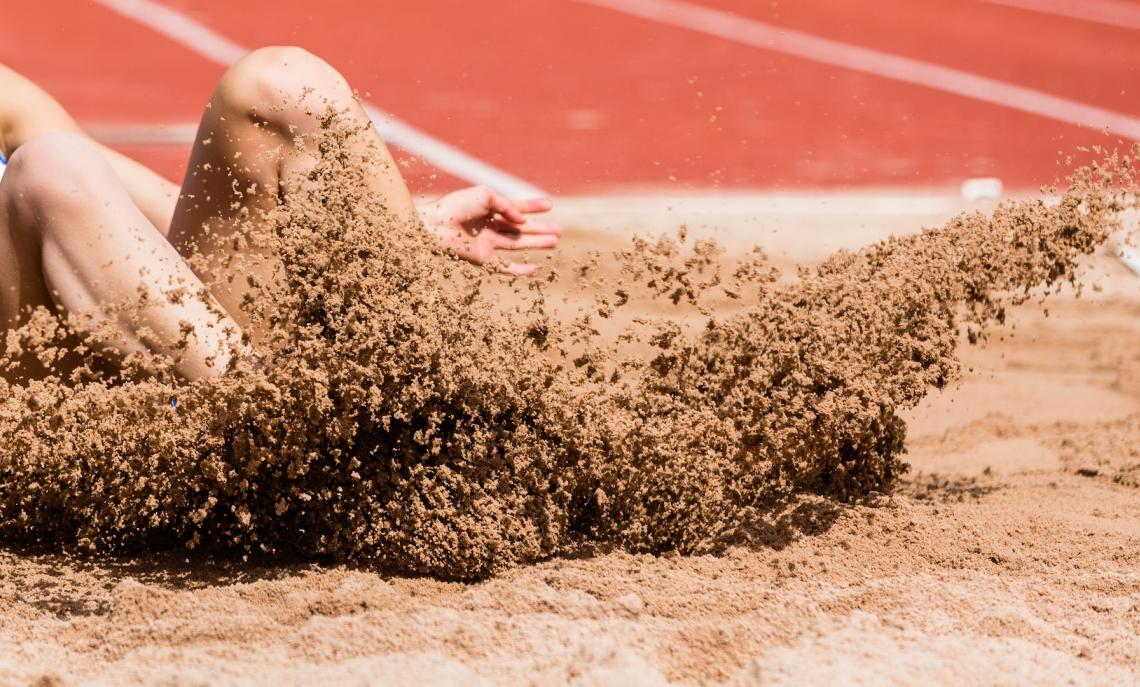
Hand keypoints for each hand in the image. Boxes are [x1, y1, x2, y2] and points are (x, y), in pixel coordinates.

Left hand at [419, 186, 560, 275]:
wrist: (433, 227)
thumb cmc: (454, 206)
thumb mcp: (485, 196)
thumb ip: (507, 206)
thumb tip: (523, 221)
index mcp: (487, 209)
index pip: (514, 207)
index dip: (532, 206)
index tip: (550, 205)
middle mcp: (488, 227)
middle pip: (519, 229)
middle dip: (539, 229)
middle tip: (559, 231)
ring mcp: (486, 244)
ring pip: (517, 244)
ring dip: (536, 243)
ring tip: (555, 242)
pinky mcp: (482, 260)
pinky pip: (504, 267)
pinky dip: (519, 270)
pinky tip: (534, 269)